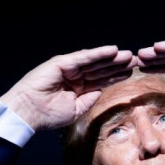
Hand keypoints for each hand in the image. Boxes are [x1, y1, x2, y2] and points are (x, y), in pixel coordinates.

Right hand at [0, 46, 136, 129]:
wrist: (29, 113)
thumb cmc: (48, 115)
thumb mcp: (76, 109)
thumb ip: (89, 99)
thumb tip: (101, 90)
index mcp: (78, 88)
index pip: (100, 80)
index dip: (116, 76)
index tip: (132, 73)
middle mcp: (74, 76)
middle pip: (100, 69)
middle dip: (118, 65)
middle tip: (135, 60)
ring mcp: (68, 68)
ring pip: (95, 62)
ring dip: (112, 58)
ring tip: (128, 55)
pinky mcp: (62, 63)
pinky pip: (84, 57)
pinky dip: (98, 53)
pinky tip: (113, 50)